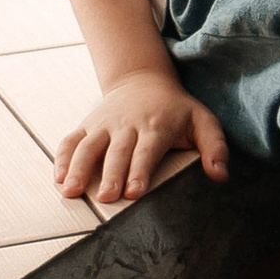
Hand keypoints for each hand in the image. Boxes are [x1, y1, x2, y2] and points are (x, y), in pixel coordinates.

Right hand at [54, 73, 230, 207]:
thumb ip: (215, 148)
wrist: (143, 81)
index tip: (134, 192)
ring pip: (89, 146)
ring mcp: (104, 125)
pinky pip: (71, 141)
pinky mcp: (87, 126)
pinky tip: (59, 178)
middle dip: (111, 174)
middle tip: (106, 197)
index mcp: (157, 126)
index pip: (148, 151)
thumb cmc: (176, 109)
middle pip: (117, 152)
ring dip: (79, 168)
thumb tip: (220, 176)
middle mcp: (128, 125)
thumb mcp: (203, 122)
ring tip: (71, 190)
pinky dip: (62, 158)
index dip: (140, 171)